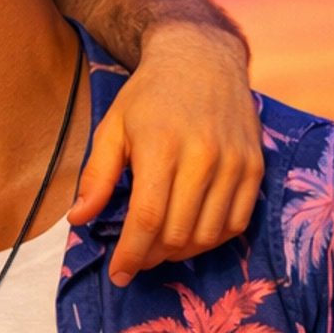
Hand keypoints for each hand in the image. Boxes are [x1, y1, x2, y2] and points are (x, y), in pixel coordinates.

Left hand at [69, 25, 263, 286]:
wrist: (202, 58)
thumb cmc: (149, 96)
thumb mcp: (112, 128)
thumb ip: (96, 176)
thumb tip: (78, 220)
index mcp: (161, 147)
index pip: (148, 219)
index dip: (131, 255)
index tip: (118, 274)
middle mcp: (203, 157)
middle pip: (178, 233)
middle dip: (152, 257)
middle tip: (137, 258)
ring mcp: (235, 163)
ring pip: (209, 234)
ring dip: (181, 253)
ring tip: (161, 248)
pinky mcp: (255, 166)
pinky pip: (237, 222)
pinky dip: (213, 239)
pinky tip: (192, 234)